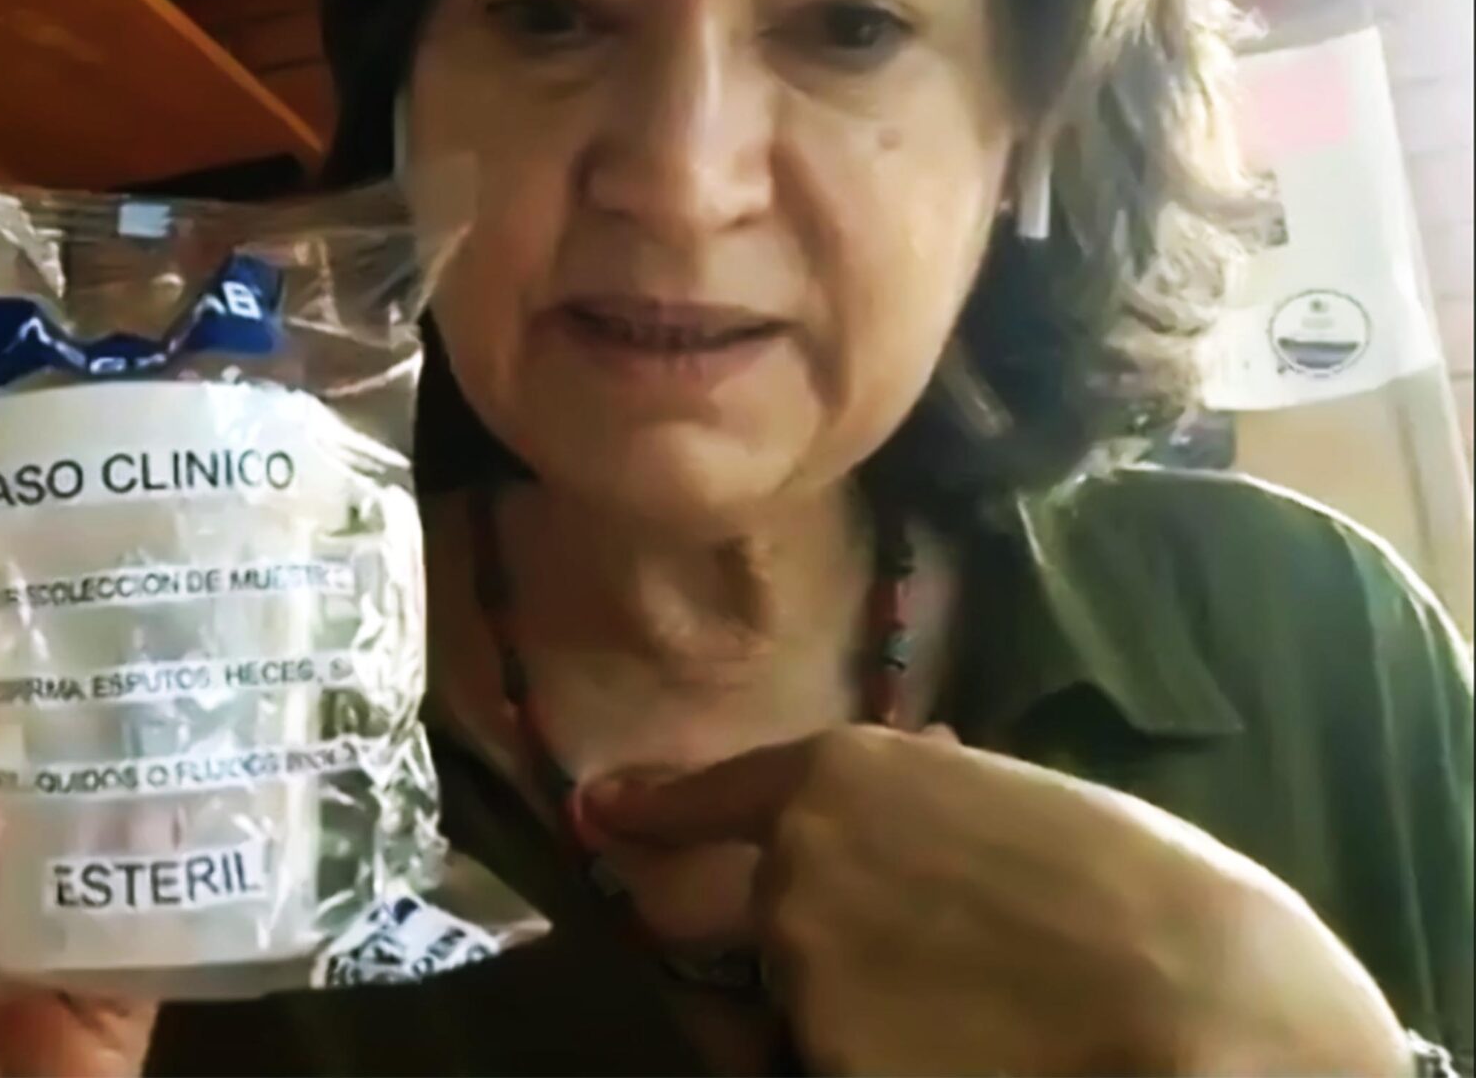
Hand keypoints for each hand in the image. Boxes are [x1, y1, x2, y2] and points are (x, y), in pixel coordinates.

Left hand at [584, 725, 1411, 1076]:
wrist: (1202, 1010)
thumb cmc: (1151, 890)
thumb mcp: (1033, 797)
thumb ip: (939, 789)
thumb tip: (926, 761)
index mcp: (842, 779)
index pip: (713, 795)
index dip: (656, 807)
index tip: (606, 813)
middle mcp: (791, 870)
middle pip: (757, 918)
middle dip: (806, 940)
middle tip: (926, 963)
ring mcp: (800, 978)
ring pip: (799, 1005)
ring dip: (857, 1011)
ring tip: (978, 1012)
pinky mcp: (824, 1065)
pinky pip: (827, 1061)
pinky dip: (883, 1057)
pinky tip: (974, 1051)